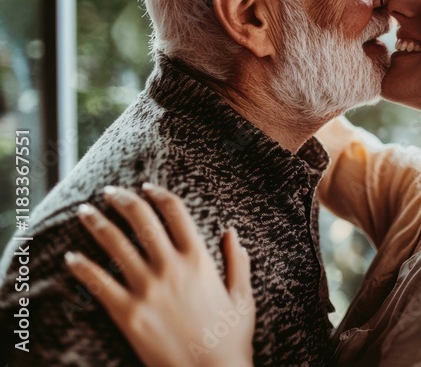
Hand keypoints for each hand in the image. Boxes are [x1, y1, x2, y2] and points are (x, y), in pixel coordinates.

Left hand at [64, 183, 255, 366]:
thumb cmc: (230, 338)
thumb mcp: (243, 296)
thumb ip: (237, 261)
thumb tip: (231, 233)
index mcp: (200, 260)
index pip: (176, 213)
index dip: (159, 195)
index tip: (147, 187)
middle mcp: (172, 267)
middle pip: (142, 221)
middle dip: (123, 200)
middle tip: (109, 191)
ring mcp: (148, 289)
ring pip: (116, 245)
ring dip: (97, 223)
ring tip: (85, 212)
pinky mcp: (128, 313)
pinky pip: (99, 283)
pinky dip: (83, 267)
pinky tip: (72, 258)